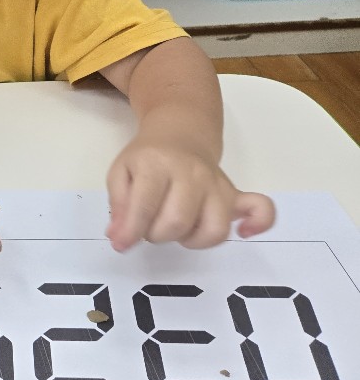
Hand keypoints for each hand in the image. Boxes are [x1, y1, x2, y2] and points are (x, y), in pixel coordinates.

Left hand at [106, 136, 274, 251]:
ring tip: (178, 228)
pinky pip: (261, 210)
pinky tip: (243, 231)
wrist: (180, 135)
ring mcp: (218, 184)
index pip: (144, 206)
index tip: (121, 244)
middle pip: (178, 222)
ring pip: (214, 229)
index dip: (131, 231)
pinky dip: (258, 224)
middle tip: (149, 226)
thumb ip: (119, 205)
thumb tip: (120, 238)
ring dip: (191, 240)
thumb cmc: (147, 159)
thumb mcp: (121, 172)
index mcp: (157, 164)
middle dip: (156, 235)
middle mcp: (192, 173)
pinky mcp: (236, 194)